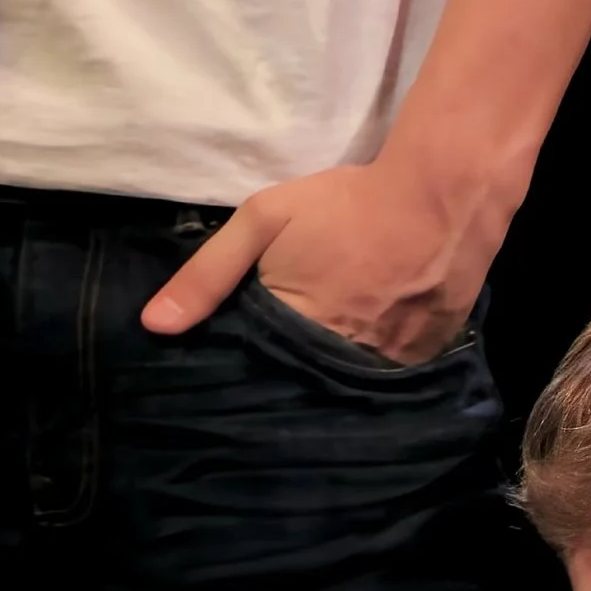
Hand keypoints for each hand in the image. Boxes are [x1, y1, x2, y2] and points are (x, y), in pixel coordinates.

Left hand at [138, 155, 504, 367]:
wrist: (438, 199)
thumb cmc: (344, 206)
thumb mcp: (264, 219)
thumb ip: (208, 273)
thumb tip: (153, 325)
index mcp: (295, 332)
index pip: (254, 374)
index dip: (242, 370)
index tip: (226, 373)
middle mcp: (338, 366)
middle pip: (298, 388)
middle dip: (283, 381)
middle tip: (273, 364)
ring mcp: (385, 372)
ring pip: (342, 391)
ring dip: (327, 382)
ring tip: (312, 367)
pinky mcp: (420, 368)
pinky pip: (383, 384)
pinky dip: (370, 374)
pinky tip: (362, 354)